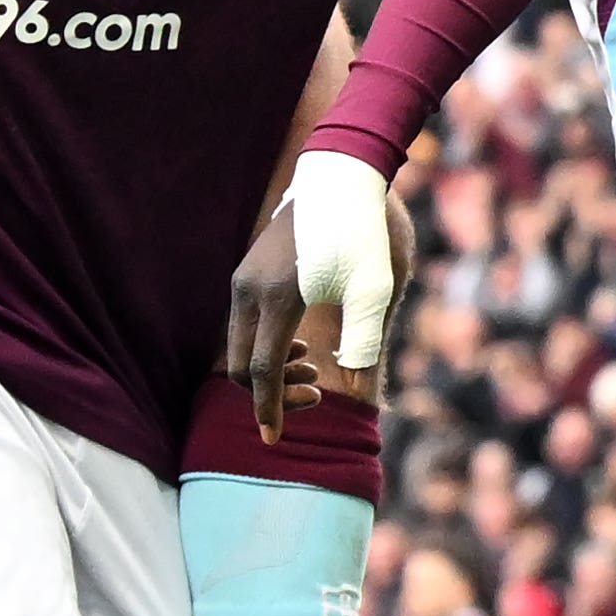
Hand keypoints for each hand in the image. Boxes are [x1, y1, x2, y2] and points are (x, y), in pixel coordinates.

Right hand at [226, 175, 420, 439]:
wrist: (342, 174)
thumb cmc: (364, 232)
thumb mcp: (376, 289)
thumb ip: (364, 340)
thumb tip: (350, 383)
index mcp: (278, 298)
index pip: (261, 371)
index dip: (268, 410)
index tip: (273, 441)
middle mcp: (250, 289)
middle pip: (241, 365)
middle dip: (271, 393)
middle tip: (315, 394)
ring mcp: (244, 277)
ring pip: (239, 345)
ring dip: (269, 368)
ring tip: (311, 368)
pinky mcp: (248, 270)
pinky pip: (243, 324)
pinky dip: (264, 344)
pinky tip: (297, 343)